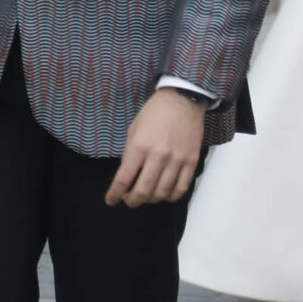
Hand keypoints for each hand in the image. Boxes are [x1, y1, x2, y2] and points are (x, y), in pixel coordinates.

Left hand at [108, 89, 204, 207]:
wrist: (183, 100)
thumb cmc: (155, 112)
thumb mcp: (133, 129)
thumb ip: (129, 154)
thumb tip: (126, 176)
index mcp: (140, 146)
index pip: (124, 179)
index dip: (115, 194)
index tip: (111, 200)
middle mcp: (158, 156)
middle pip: (143, 191)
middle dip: (132, 201)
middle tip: (128, 200)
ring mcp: (177, 160)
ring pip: (162, 193)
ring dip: (151, 200)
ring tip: (146, 196)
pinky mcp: (191, 162)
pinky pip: (181, 188)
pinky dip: (171, 196)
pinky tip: (164, 193)